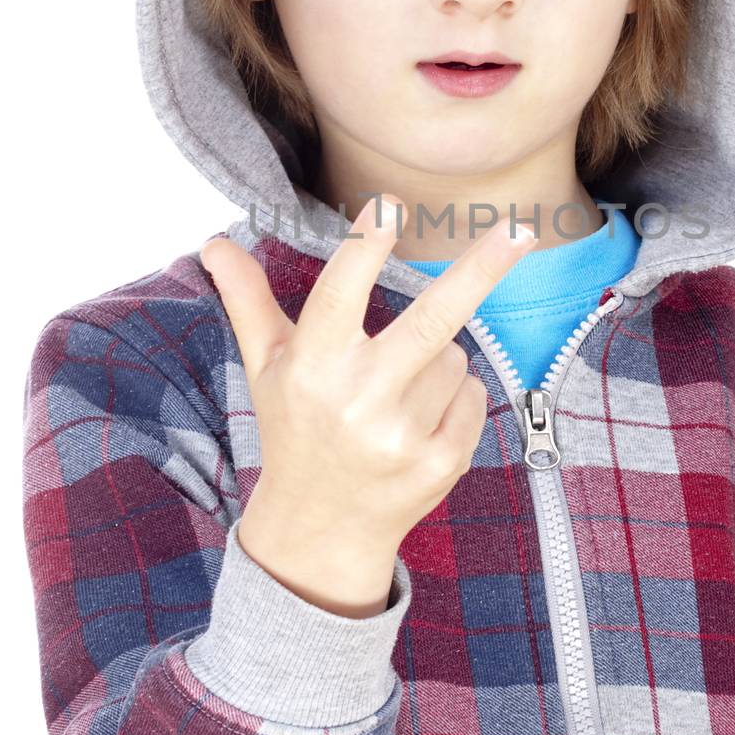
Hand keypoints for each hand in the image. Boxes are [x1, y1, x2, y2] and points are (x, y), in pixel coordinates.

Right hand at [200, 199, 536, 599]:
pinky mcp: (441, 462)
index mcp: (311, 367)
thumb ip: (248, 300)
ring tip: (396, 396)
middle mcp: (356, 400)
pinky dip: (457, 398)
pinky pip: (473, 394)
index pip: (340, 294)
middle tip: (520, 229)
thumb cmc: (296, 429)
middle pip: (431, 322)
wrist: (321, 530)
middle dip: (479, 271)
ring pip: (454, 355)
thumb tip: (214, 243)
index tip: (389, 204)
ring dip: (437, 360)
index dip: (366, 247)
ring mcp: (403, 436)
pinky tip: (420, 422)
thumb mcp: (266, 367)